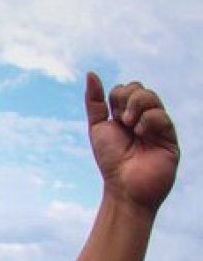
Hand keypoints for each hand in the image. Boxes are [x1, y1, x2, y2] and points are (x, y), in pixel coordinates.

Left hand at [85, 72, 179, 212]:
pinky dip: (147, 120)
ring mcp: (157, 126)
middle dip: (126, 99)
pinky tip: (141, 133)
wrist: (123, 187)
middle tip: (122, 121)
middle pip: (139, 89)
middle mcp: (143, 118)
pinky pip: (160, 115)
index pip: (125, 89)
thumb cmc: (110, 160)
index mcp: (126, 115)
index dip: (117, 96)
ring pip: (151, 97)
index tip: (113, 116)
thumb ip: (95, 102)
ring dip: (136, 106)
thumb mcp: (97, 127)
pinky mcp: (169, 136)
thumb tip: (90, 73)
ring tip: (130, 126)